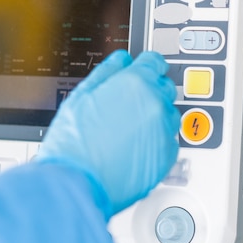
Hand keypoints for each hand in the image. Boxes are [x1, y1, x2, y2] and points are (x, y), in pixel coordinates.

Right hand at [36, 50, 180, 215]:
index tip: (143, 72)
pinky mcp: (167, 157)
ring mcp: (164, 131)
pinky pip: (169, 141)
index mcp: (135, 83)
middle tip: (128, 106)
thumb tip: (121, 61)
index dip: (146, 67)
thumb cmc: (73, 143)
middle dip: (149, 92)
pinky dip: (157, 141)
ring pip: (169, 115)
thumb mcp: (81, 95)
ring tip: (129, 130)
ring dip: (155, 117)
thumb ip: (107, 72)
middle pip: (165, 87)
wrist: (76, 182)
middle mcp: (155, 104)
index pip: (155, 62)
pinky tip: (135, 148)